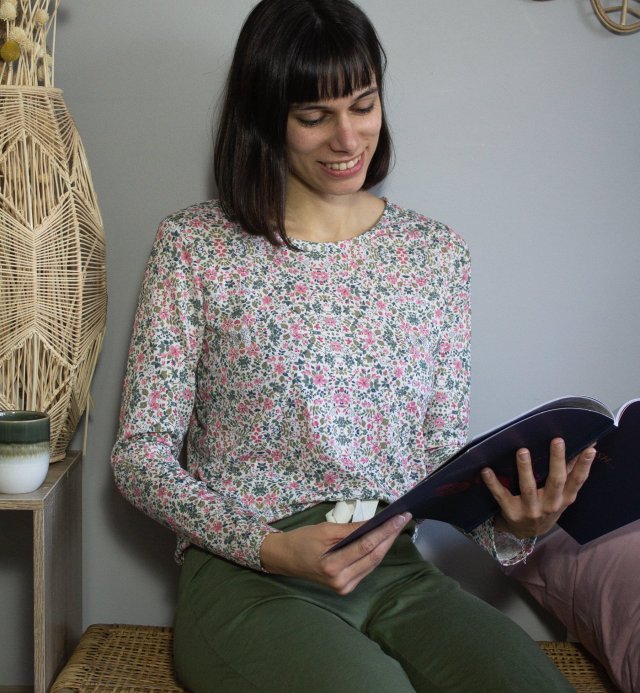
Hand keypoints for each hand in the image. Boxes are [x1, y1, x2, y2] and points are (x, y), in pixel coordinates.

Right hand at [260, 513, 411, 594]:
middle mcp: (341, 581)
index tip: (399, 517)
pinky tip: (383, 540)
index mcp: (333, 566)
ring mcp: (344, 587)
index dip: (386, 531)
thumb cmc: (301, 540)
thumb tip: (374, 523)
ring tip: (396, 527)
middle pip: (374, 557)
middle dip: (390, 537)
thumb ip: (350, 529)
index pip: (367, 546)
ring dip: (386, 545)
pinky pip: (366, 568)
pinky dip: (375, 553)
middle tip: (403, 519)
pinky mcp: (346, 588)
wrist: (285, 559)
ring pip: (373, 564)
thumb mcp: (324, 530)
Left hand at [481, 438, 595, 537]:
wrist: (526, 532)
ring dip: (525, 469)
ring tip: (523, 451)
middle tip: (557, 440)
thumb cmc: (546, 506)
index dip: (583, 466)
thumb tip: (583, 447)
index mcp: (564, 499)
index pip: (577, 481)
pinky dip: (493, 483)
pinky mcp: (511, 512)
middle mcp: (549, 505)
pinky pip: (501, 495)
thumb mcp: (561, 496)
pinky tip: (486, 470)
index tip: (589, 448)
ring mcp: (530, 510)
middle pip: (555, 481)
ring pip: (528, 487)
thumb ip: (569, 476)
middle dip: (556, 460)